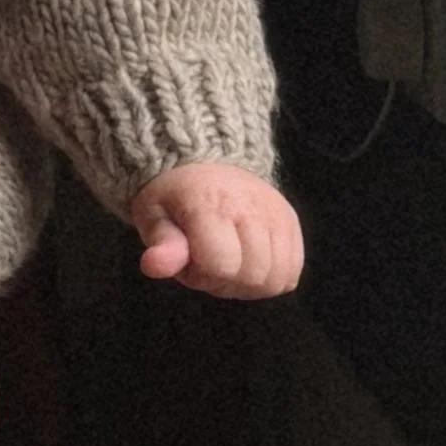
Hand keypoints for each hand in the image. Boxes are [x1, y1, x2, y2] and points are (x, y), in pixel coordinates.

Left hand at [127, 163, 303, 298]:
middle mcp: (251, 206)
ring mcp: (277, 214)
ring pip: (276, 278)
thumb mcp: (154, 216)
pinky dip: (272, 278)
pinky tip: (250, 263)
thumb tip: (153, 266)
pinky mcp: (291, 222)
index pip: (222, 265)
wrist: (206, 162)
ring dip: (250, 283)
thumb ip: (161, 244)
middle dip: (226, 282)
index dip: (202, 275)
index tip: (190, 258)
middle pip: (253, 276)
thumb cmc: (175, 197)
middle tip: (209, 261)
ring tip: (230, 262)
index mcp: (211, 204)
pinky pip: (292, 272)